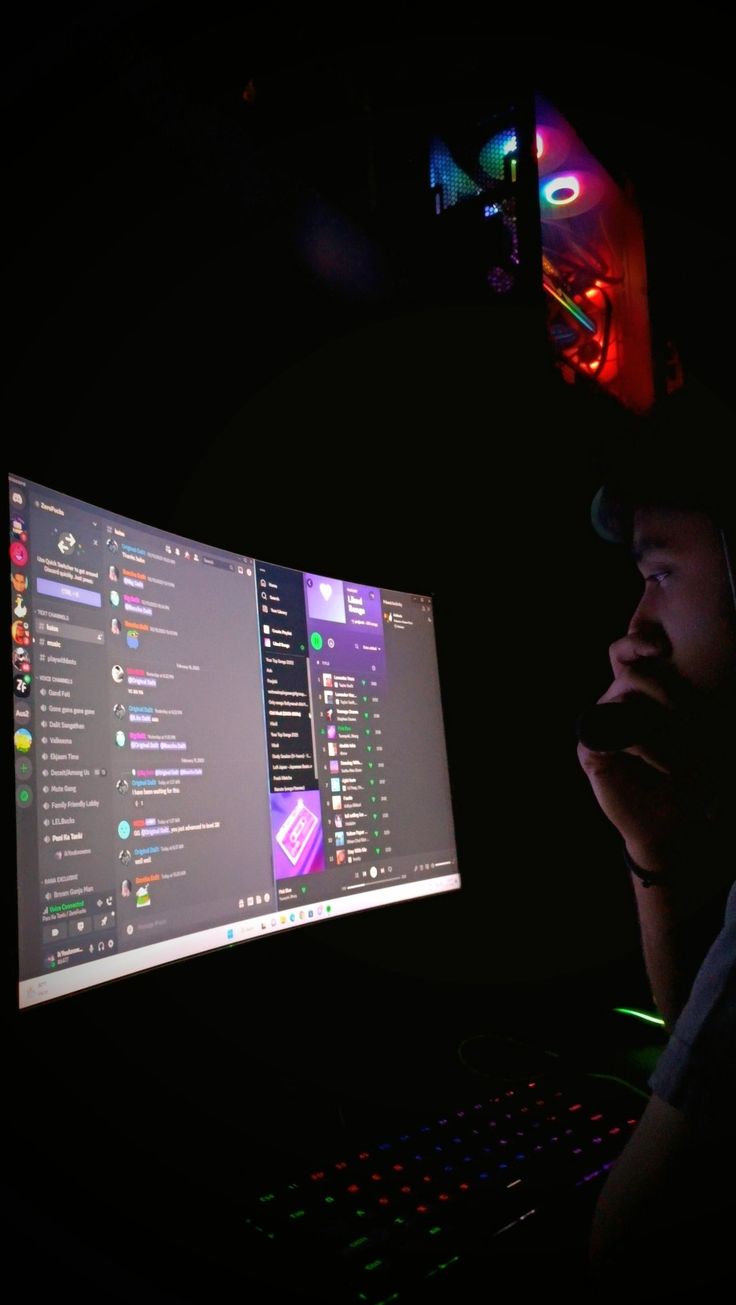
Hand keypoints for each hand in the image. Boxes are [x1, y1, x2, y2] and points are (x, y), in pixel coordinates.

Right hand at [577, 634, 709, 872]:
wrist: (675, 825)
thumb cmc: (692, 778)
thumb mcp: (702, 736)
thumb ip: (697, 704)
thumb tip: (701, 669)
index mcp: (639, 693)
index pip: (626, 652)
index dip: (638, 642)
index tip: (662, 646)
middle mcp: (615, 704)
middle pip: (632, 673)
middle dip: (667, 691)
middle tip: (693, 722)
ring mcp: (600, 727)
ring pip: (621, 700)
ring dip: (660, 724)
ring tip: (684, 753)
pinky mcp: (591, 751)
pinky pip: (612, 733)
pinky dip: (644, 746)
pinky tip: (664, 765)